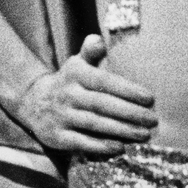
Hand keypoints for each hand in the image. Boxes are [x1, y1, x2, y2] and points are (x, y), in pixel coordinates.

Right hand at [17, 34, 156, 155]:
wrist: (34, 102)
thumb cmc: (70, 80)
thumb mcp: (78, 62)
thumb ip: (91, 50)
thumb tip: (99, 40)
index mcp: (76, 73)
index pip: (104, 81)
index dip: (127, 90)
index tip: (150, 98)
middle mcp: (67, 94)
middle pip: (102, 104)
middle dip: (130, 113)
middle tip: (152, 120)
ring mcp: (61, 116)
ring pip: (94, 124)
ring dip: (121, 130)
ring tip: (144, 134)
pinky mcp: (56, 137)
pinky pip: (81, 142)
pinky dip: (101, 146)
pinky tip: (120, 148)